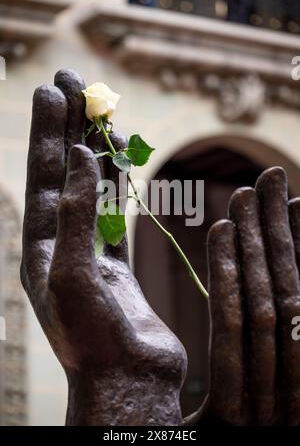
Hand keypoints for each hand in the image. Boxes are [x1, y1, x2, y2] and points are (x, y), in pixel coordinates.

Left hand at [21, 69, 186, 425]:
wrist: (127, 379)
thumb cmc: (93, 337)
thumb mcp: (72, 274)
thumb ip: (75, 214)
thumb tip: (78, 158)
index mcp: (42, 245)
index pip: (43, 174)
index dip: (50, 132)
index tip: (55, 91)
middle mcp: (62, 242)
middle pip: (64, 171)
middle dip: (69, 128)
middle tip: (75, 82)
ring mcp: (90, 249)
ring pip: (91, 187)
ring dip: (95, 150)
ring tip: (101, 113)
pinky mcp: (116, 261)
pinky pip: (115, 212)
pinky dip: (117, 183)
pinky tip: (119, 160)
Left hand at [189, 167, 299, 425]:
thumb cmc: (254, 424)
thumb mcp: (273, 386)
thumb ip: (276, 337)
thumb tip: (286, 296)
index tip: (294, 199)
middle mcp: (296, 376)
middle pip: (289, 288)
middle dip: (280, 229)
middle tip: (269, 176)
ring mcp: (280, 398)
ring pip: (268, 300)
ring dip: (257, 242)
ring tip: (247, 192)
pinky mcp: (242, 415)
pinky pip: (234, 332)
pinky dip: (230, 278)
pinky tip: (220, 231)